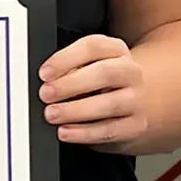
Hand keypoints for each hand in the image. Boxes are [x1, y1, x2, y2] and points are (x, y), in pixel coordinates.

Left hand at [37, 34, 146, 148]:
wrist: (135, 102)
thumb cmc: (102, 80)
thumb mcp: (89, 64)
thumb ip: (70, 67)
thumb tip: (48, 80)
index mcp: (116, 49)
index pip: (93, 47)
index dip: (66, 59)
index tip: (44, 73)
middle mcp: (130, 71)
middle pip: (104, 74)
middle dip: (70, 84)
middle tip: (46, 94)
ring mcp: (136, 99)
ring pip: (109, 104)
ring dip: (76, 111)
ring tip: (52, 114)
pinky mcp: (136, 125)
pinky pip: (110, 130)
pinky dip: (85, 133)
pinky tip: (66, 132)